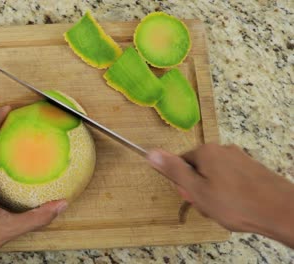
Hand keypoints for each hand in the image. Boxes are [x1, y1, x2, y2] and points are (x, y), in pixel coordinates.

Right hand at [147, 143, 293, 247]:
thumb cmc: (234, 203)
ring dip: (214, 193)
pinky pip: (230, 179)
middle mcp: (222, 149)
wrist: (279, 210)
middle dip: (200, 189)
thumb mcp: (196, 190)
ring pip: (214, 176)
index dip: (184, 184)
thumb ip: (173, 171)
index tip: (193, 197)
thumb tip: (151, 152)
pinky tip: (237, 206)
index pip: (180, 163)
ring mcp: (239, 158)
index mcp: (205, 151)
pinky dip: (230, 192)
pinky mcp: (252, 168)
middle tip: (209, 206)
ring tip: (224, 209)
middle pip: (198, 169)